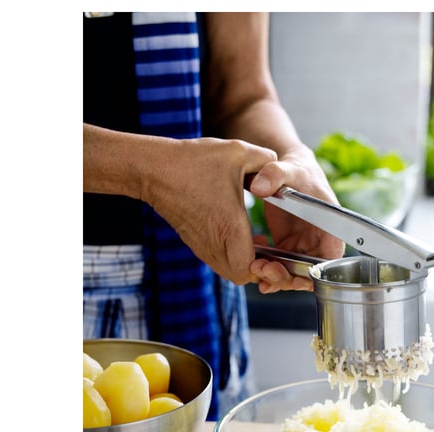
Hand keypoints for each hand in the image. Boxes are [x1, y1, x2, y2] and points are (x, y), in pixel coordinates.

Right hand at [141, 136, 277, 284]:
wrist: (154, 170)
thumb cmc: (193, 162)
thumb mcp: (238, 152)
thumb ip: (267, 159)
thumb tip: (279, 165)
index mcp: (229, 228)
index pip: (248, 270)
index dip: (264, 268)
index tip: (272, 252)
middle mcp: (214, 244)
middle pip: (241, 277)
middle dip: (259, 268)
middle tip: (270, 250)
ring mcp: (202, 246)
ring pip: (229, 271)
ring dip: (245, 262)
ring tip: (257, 242)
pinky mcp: (195, 243)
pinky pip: (218, 261)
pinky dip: (232, 256)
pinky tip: (239, 234)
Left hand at [248, 146, 344, 292]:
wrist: (285, 170)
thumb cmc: (296, 169)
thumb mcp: (288, 168)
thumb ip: (275, 174)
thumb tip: (259, 186)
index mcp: (331, 227)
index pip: (331, 260)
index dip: (315, 272)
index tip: (292, 273)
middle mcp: (319, 242)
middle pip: (309, 273)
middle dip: (287, 277)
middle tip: (264, 270)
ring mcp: (302, 247)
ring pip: (292, 274)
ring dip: (274, 277)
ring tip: (255, 268)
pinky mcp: (287, 247)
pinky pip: (279, 266)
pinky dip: (267, 269)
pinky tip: (253, 262)